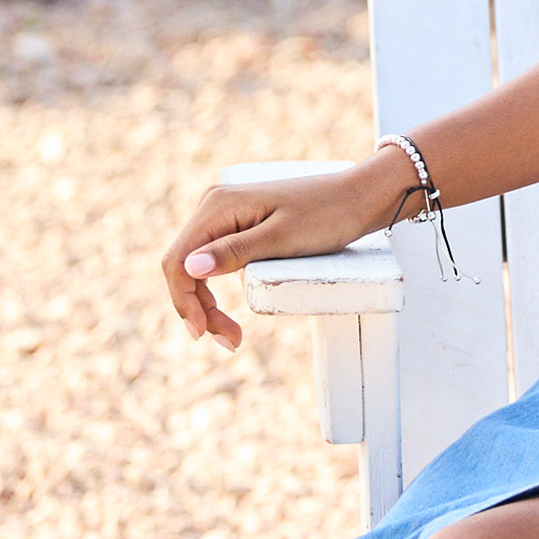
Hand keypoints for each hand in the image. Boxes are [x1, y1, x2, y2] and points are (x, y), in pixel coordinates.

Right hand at [159, 152, 411, 351]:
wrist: (361, 197)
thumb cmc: (327, 216)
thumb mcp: (282, 239)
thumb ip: (235, 252)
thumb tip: (190, 267)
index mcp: (218, 206)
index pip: (178, 261)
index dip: (184, 301)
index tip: (202, 334)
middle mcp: (215, 206)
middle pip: (184, 267)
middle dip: (198, 308)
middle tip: (229, 341)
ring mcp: (226, 214)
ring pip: (197, 267)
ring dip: (207, 303)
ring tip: (232, 335)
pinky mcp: (240, 225)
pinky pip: (216, 260)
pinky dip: (219, 289)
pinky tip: (233, 310)